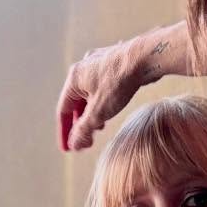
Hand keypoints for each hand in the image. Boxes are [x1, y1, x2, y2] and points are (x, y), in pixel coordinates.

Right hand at [56, 32, 156, 152]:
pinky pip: (101, 86)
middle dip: (80, 123)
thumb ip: (84, 130)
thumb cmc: (119, 82)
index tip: (68, 148)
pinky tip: (110, 108)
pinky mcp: (112, 62)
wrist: (143, 58)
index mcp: (74, 79)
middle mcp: (82, 68)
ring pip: (89, 94)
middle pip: (76, 102)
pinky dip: (101, 101)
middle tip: (85, 140)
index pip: (63, 111)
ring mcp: (97, 63)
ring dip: (91, 113)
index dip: (65, 132)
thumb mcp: (98, 112)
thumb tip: (74, 144)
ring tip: (99, 127)